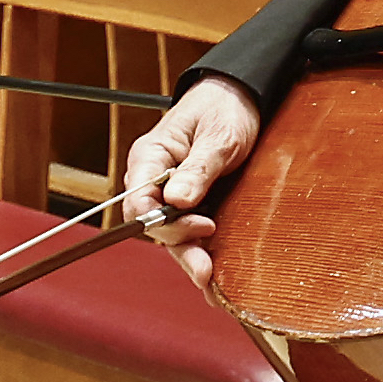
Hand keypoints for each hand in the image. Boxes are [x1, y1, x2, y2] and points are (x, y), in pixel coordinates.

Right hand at [124, 78, 262, 294]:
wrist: (243, 98)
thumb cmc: (225, 109)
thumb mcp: (218, 136)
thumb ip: (197, 168)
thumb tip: (177, 200)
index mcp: (150, 159)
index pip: (140, 201)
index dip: (163, 221)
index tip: (199, 224)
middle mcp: (157, 182)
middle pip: (157, 225)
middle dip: (181, 248)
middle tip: (206, 270)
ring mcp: (176, 196)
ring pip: (176, 235)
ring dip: (193, 257)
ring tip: (210, 283)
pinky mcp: (198, 204)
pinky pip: (194, 232)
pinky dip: (205, 251)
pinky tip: (216, 277)